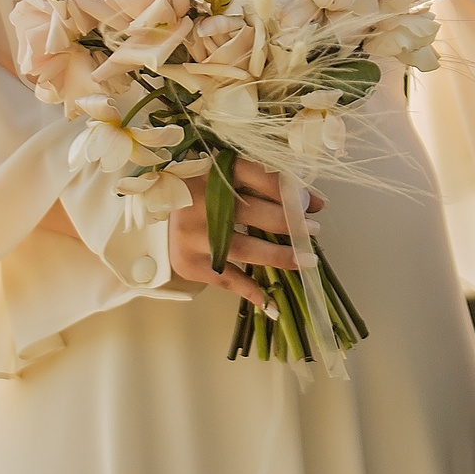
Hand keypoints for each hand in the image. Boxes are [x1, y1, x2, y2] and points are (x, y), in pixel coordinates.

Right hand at [166, 157, 323, 311]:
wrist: (160, 218)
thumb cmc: (205, 194)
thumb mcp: (230, 180)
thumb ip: (268, 187)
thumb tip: (315, 204)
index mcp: (213, 171)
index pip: (260, 177)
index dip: (290, 192)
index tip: (314, 205)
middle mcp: (200, 201)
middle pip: (254, 213)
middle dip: (289, 223)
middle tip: (313, 230)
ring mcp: (193, 234)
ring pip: (244, 248)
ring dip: (280, 256)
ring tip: (307, 260)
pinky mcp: (190, 262)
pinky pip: (228, 279)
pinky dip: (252, 291)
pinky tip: (273, 302)